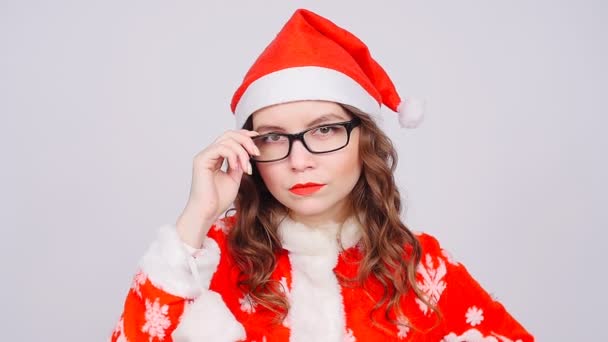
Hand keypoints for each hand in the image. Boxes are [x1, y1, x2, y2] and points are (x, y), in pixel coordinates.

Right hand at [176, 129, 259, 247]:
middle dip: (246, 141)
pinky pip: (221, 148)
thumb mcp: (235, 178)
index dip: (244, 135)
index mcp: (215, 158)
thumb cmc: (218, 200)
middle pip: (229, 134)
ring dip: (242, 152)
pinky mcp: (201, 160)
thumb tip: (247, 154)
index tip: (257, 137)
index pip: (230, 138)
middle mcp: (208, 154)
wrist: (208, 212)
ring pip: (227, 140)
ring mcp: (204, 156)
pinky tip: (236, 167)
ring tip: (246, 167)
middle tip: (256, 153)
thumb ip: (239, 164)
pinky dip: (233, 156)